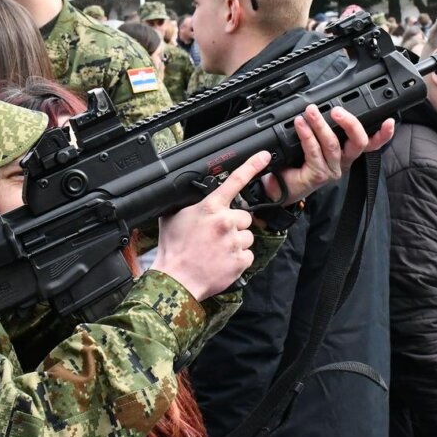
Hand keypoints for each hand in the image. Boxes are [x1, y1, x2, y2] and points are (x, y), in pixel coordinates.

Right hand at [153, 151, 267, 299]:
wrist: (176, 279)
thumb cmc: (173, 249)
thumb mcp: (174, 217)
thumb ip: (189, 203)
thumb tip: (193, 195)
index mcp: (210, 207)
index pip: (234, 181)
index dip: (251, 166)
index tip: (263, 156)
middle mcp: (225, 221)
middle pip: (244, 216)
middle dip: (234, 224)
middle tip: (216, 235)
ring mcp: (234, 241)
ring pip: (247, 236)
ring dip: (237, 242)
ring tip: (218, 250)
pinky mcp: (240, 260)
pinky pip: (248, 254)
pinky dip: (238, 258)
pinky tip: (222, 261)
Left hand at [261, 104, 394, 204]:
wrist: (280, 186)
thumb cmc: (296, 163)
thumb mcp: (314, 142)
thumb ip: (323, 128)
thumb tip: (321, 105)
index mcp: (347, 153)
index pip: (371, 144)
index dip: (383, 134)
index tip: (389, 121)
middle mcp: (343, 162)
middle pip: (359, 142)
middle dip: (350, 122)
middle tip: (336, 110)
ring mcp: (332, 170)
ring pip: (333, 143)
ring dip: (320, 124)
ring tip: (311, 111)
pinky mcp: (318, 175)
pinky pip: (314, 151)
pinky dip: (306, 134)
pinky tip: (300, 125)